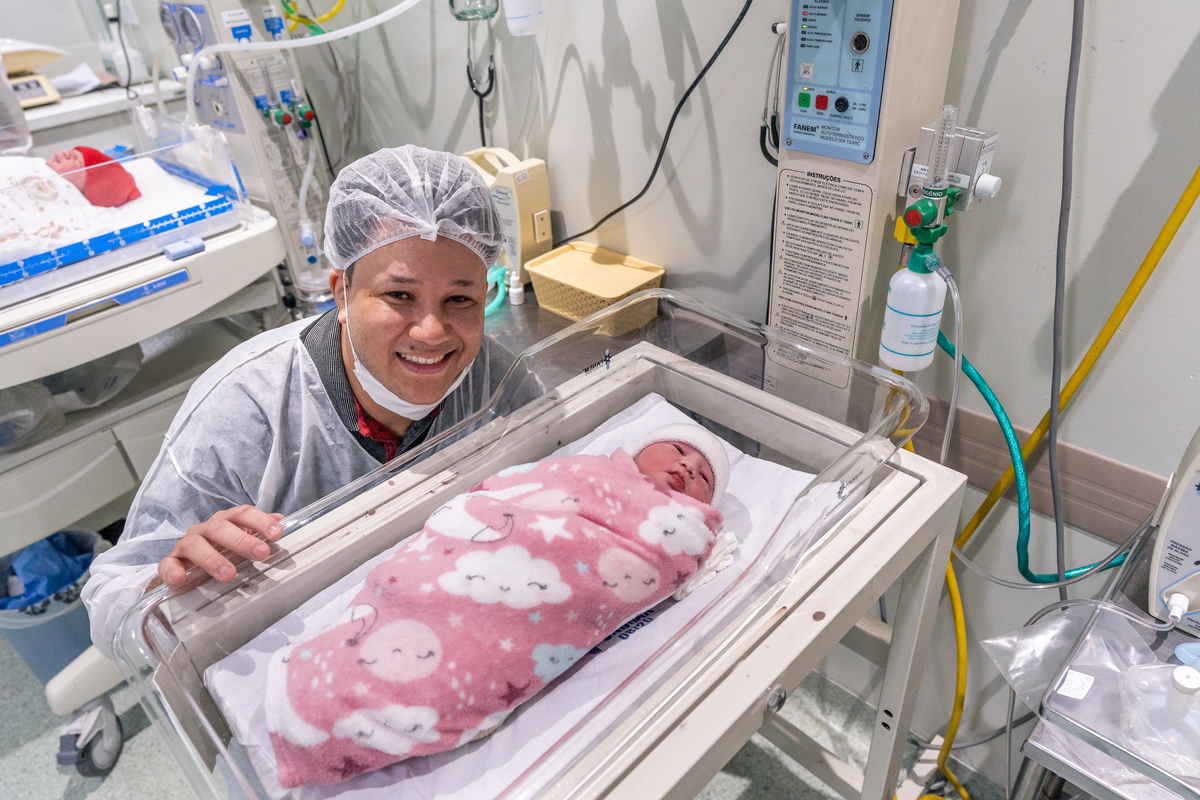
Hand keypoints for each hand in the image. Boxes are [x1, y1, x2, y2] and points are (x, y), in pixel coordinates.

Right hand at [157, 506, 284, 587]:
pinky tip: (180, 578)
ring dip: (212, 559)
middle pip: (220, 528)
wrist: (185, 566)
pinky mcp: (171, 562)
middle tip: (261, 554)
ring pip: (195, 545)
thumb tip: (281, 520)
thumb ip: (259, 530)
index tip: (277, 533)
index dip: (260, 521)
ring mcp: (186, 545)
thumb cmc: (219, 550)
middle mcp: (205, 529)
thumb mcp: (240, 539)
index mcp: (225, 521)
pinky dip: (172, 571)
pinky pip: (167, 564)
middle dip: (242, 540)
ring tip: (228, 574)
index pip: (242, 514)